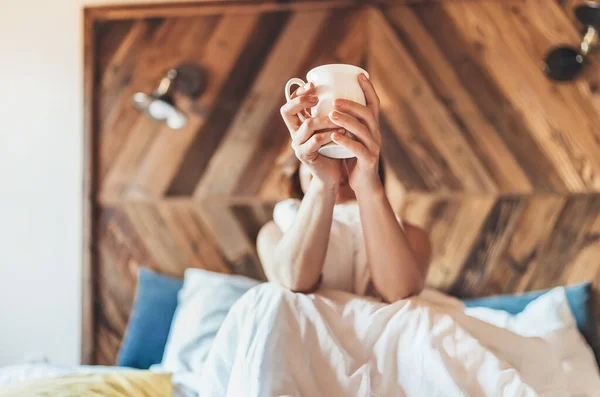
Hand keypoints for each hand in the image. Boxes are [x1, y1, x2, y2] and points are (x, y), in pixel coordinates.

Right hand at [280, 82, 344, 187]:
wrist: (334, 175)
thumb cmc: (335, 149)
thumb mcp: (331, 128)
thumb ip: (331, 113)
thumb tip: (345, 88)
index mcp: (299, 124)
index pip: (290, 103)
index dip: (298, 92)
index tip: (312, 84)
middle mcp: (295, 133)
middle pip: (287, 111)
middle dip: (301, 101)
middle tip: (317, 98)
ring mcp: (298, 145)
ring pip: (308, 125)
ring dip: (326, 119)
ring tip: (341, 117)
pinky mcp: (305, 156)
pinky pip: (316, 140)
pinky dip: (330, 134)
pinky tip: (343, 132)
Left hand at [329, 74, 381, 192]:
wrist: (364, 184)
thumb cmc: (354, 158)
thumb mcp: (352, 137)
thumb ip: (347, 123)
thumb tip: (331, 103)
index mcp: (372, 127)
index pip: (374, 104)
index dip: (369, 89)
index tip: (360, 75)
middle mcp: (376, 134)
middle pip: (368, 114)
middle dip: (352, 105)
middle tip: (334, 100)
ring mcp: (374, 147)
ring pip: (363, 130)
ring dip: (347, 120)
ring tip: (331, 115)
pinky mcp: (368, 161)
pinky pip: (357, 149)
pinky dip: (346, 141)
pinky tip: (334, 136)